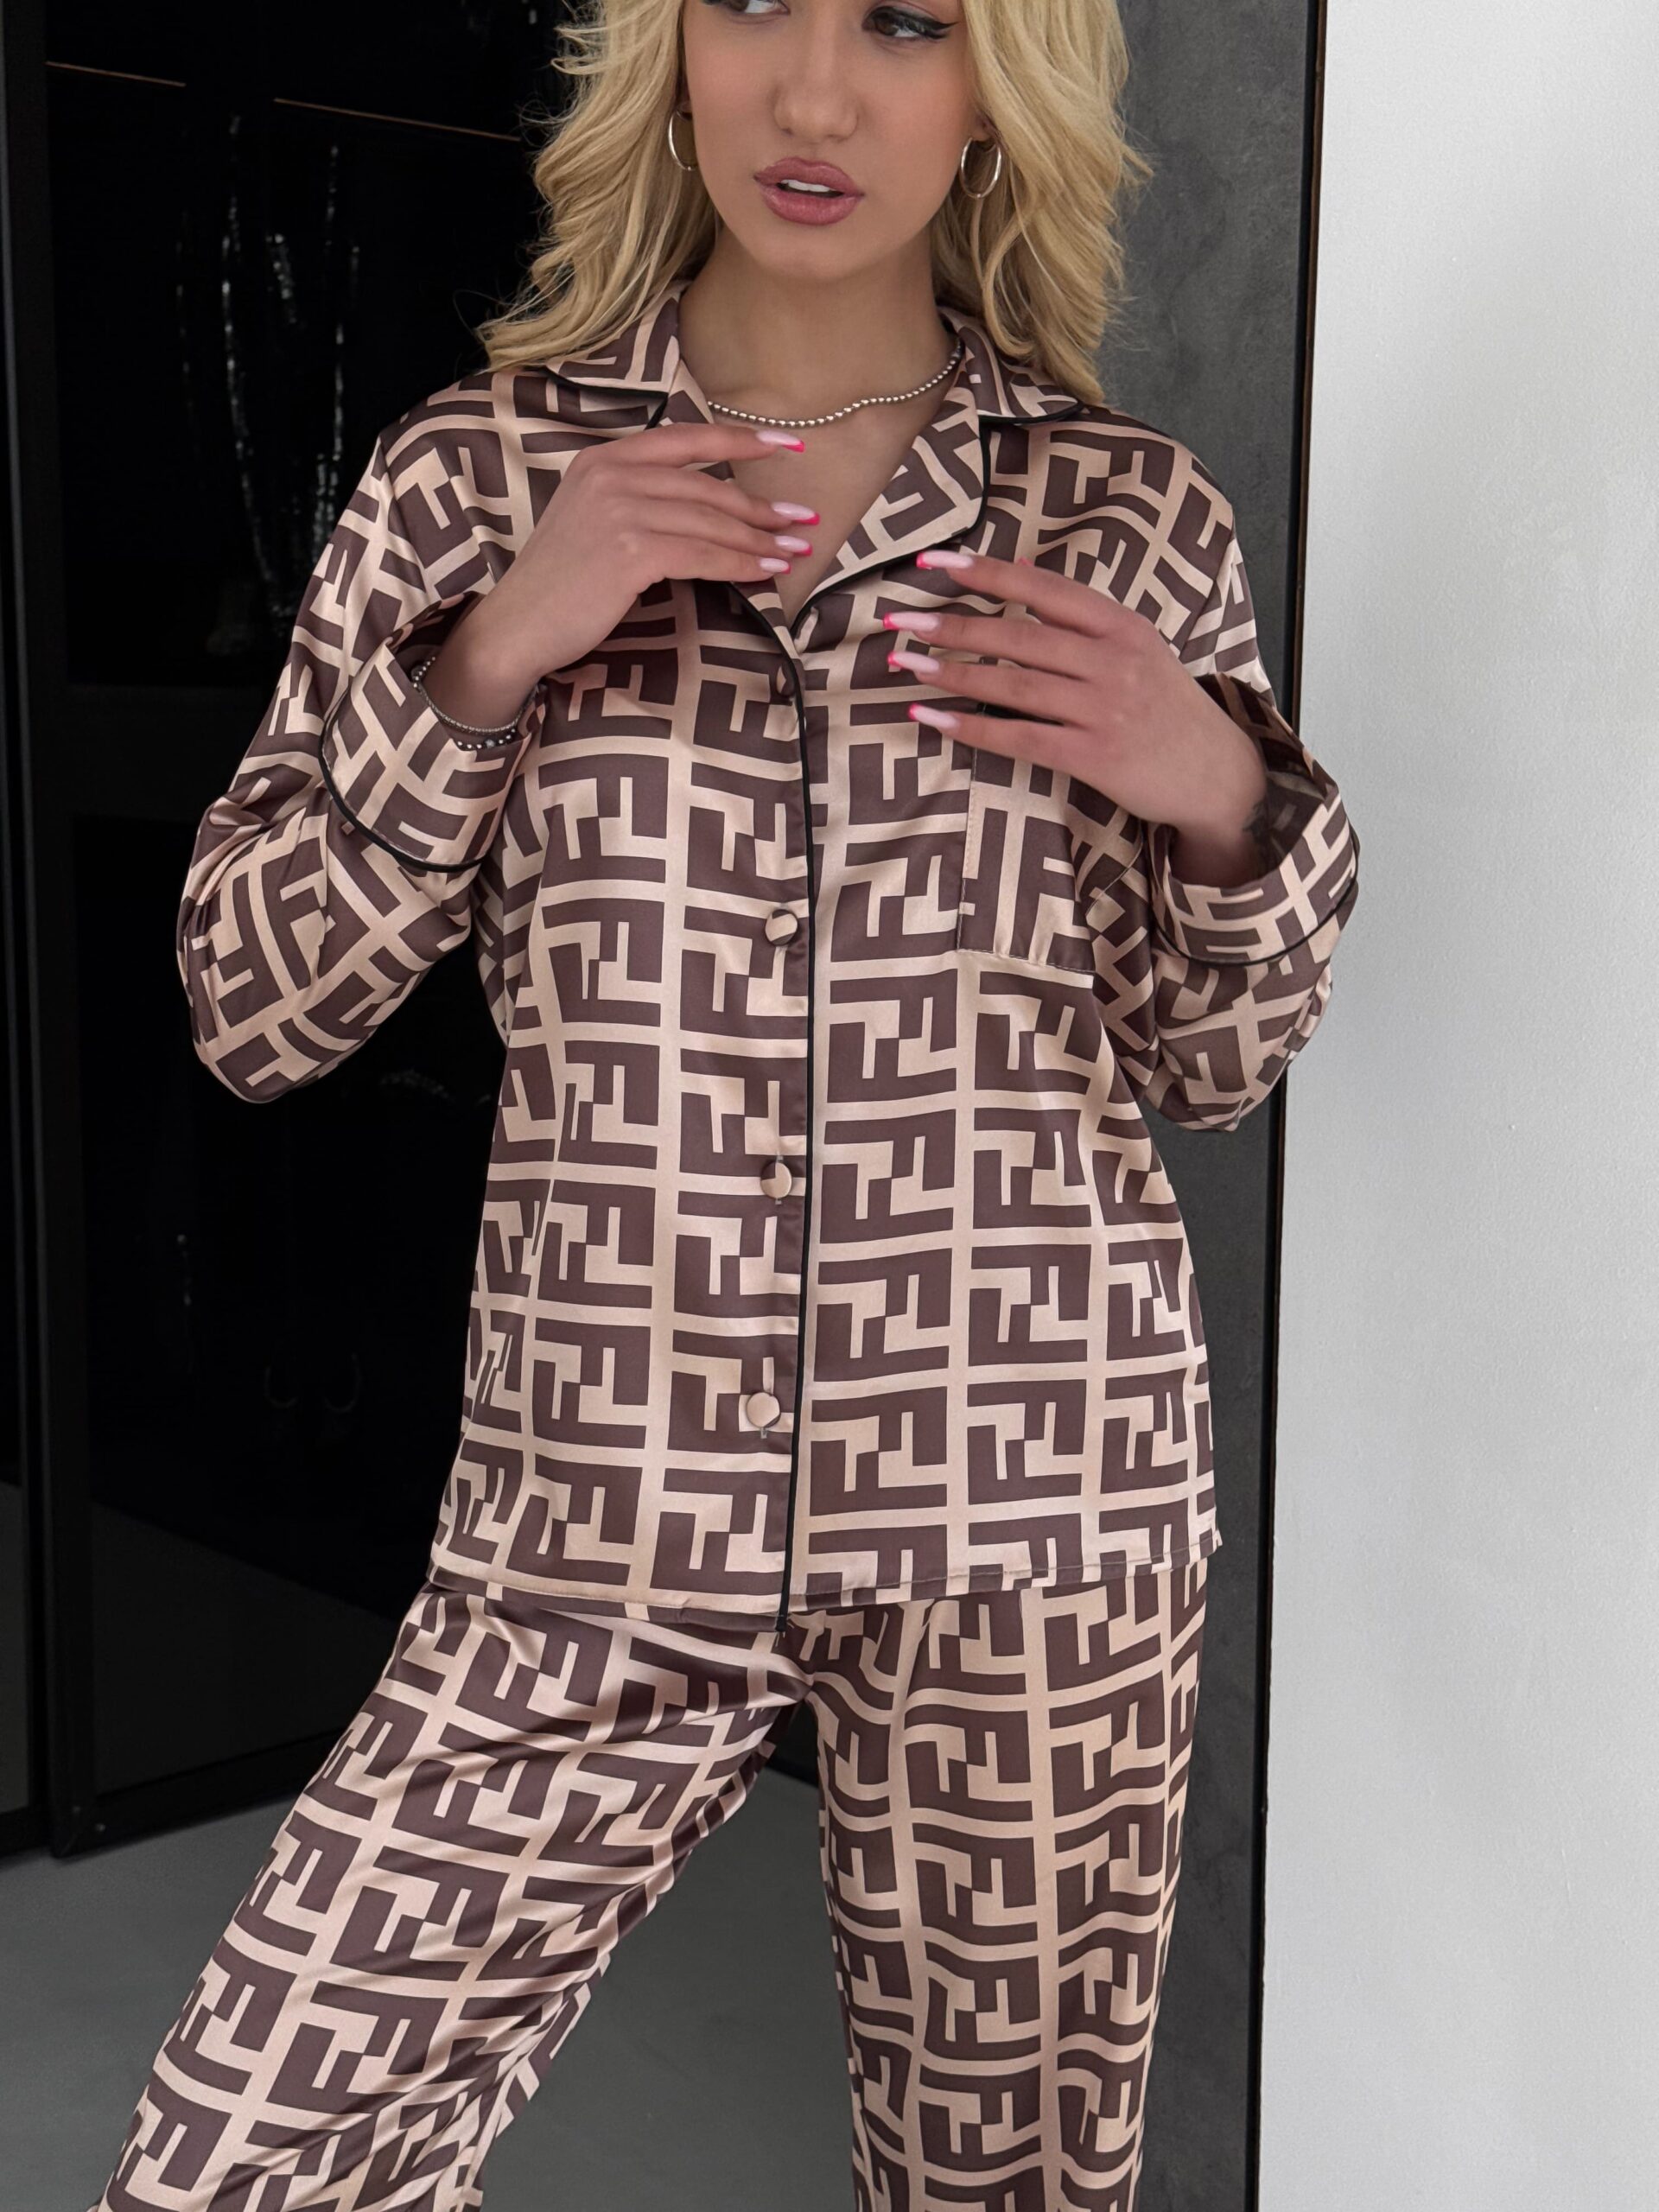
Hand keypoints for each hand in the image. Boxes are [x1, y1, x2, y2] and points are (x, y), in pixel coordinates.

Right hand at [426, 420, 819, 710]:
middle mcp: (612, 474)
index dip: (742, 440)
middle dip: (761, 504)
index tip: (789, 444)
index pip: (686, 438)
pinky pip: (702, 554)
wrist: (517, 626)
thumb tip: (710, 507)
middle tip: (803, 519)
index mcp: (604, 459)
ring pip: (710, 521)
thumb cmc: (561, 585)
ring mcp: (620, 510)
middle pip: (706, 485)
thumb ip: (640, 499)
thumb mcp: (595, 522)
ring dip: (759, 539)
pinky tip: (766, 572)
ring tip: (795, 551)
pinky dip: (740, 564)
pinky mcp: (630, 550)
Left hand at [885, 549, 1275, 886]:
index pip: (1043, 589)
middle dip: (953, 625)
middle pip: (1018, 636)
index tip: (936, 563)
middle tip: (900, 619)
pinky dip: (972, 728)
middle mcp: (1112, 662)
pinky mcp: (1093, 757)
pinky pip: (1020, 738)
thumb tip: (1020, 570)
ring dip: (952, 674)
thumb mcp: (1134, 646)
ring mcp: (1103, 710)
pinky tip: (933, 719)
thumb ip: (1078, 614)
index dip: (986, 573)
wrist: (1214, 773)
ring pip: (1013, 685)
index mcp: (1121, 626)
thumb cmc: (1165, 706)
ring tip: (905, 664)